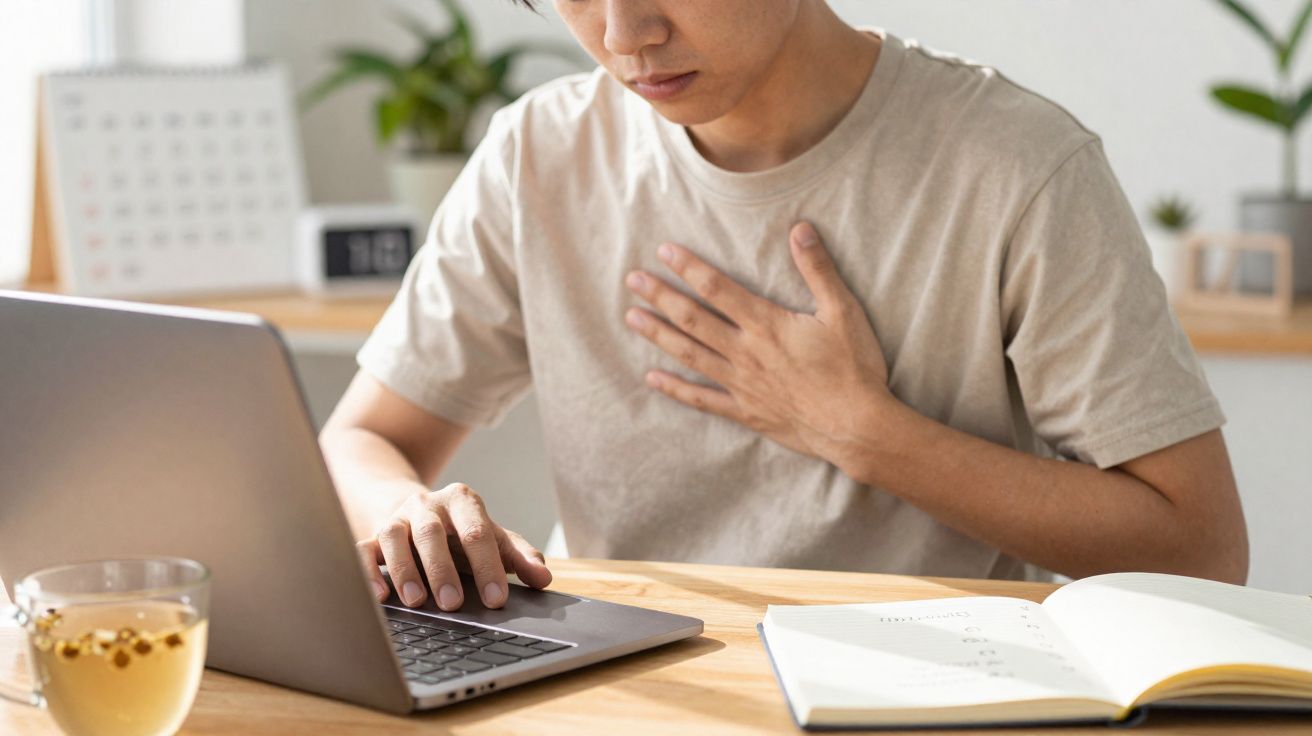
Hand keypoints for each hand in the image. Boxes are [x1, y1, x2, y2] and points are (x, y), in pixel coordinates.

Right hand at [355, 483, 551, 610]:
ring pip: (394, 535)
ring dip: (404, 570)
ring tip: (417, 602)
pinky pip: (363, 549)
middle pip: (432, 532)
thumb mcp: (494, 538)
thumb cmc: (462, 532)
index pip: (477, 532)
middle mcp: (426, 504)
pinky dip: (369, 571)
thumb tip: (543, 577)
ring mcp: (397, 518)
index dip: (487, 567)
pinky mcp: (371, 534)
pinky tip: (380, 596)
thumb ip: (519, 556)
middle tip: (453, 604)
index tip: (496, 600)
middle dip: (442, 569)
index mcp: (462, 501)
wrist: (419, 512)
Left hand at [623, 221, 893, 466]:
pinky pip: (702, 399)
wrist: (857, 426)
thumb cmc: (853, 368)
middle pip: (693, 319)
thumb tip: (800, 229)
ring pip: (690, 355)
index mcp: (767, 324)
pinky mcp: (745, 412)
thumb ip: (818, 269)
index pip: (717, 288)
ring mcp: (741, 384)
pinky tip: (652, 379)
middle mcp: (746, 352)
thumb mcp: (843, 311)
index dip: (688, 267)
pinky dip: (675, 389)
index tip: (663, 251)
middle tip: (632, 280)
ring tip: (631, 318)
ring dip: (658, 335)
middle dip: (661, 297)